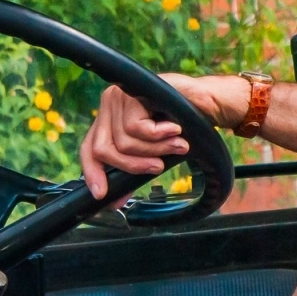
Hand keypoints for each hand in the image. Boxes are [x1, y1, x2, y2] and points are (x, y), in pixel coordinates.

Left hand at [78, 83, 188, 198]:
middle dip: (132, 165)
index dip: (92, 172)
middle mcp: (109, 105)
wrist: (207, 103)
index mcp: (109, 118)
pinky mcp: (132, 93)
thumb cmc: (182, 125)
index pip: (89, 148)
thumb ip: (134, 168)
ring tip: (176, 144)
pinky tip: (175, 128)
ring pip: (123, 142)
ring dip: (154, 150)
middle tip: (158, 167)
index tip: (102, 194)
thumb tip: (115, 202)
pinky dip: (159, 136)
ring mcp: (119, 96)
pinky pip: (137, 129)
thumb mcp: (153, 152)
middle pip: (103, 149)